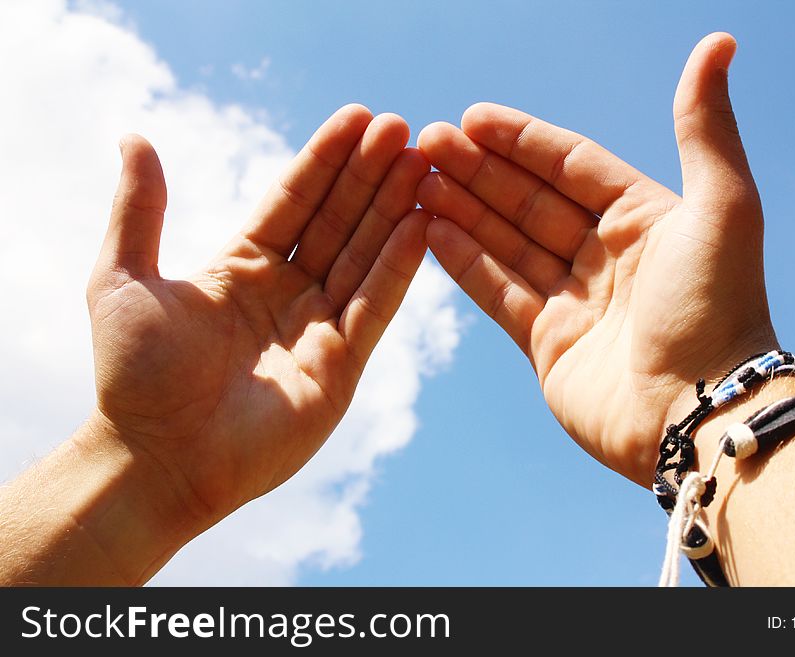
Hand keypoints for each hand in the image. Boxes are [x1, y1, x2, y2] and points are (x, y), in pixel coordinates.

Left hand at [87, 105, 428, 530]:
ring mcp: (317, 329)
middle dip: (369, 175)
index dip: (325, 159)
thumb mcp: (123, 277)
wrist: (157, 459)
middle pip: (337, 221)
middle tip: (403, 128)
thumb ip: (139, 210)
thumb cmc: (133, 376)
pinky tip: (420, 225)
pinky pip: (374, 308)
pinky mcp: (341, 367)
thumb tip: (135, 137)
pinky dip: (398, 268)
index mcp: (241, 268)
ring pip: (363, 256)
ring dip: (392, 210)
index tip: (359, 117)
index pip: (293, 200)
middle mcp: (286, 293)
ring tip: (421, 163)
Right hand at [416, 33, 777, 486]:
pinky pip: (498, 292)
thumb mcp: (721, 208)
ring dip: (462, 208)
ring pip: (506, 242)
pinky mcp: (547, 344)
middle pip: (529, 200)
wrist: (699, 414)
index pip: (571, 165)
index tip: (473, 115)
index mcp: (644, 219)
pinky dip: (464, 262)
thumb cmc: (717, 310)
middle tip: (427, 141)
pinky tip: (429, 230)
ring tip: (417, 178)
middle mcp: (606, 257)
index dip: (522, 139)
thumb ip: (704, 128)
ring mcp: (574, 301)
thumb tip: (718, 43)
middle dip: (479, 169)